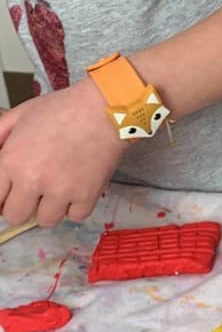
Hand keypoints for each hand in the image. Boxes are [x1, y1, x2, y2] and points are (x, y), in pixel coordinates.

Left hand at [0, 81, 124, 226]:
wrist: (102, 112)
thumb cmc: (61, 109)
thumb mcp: (18, 116)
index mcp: (11, 161)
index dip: (1, 198)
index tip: (9, 196)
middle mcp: (33, 181)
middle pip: (15, 215)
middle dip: (20, 207)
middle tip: (30, 197)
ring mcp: (62, 192)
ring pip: (46, 221)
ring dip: (48, 209)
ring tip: (55, 194)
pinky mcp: (87, 197)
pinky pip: (75, 217)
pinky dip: (74, 208)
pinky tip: (75, 192)